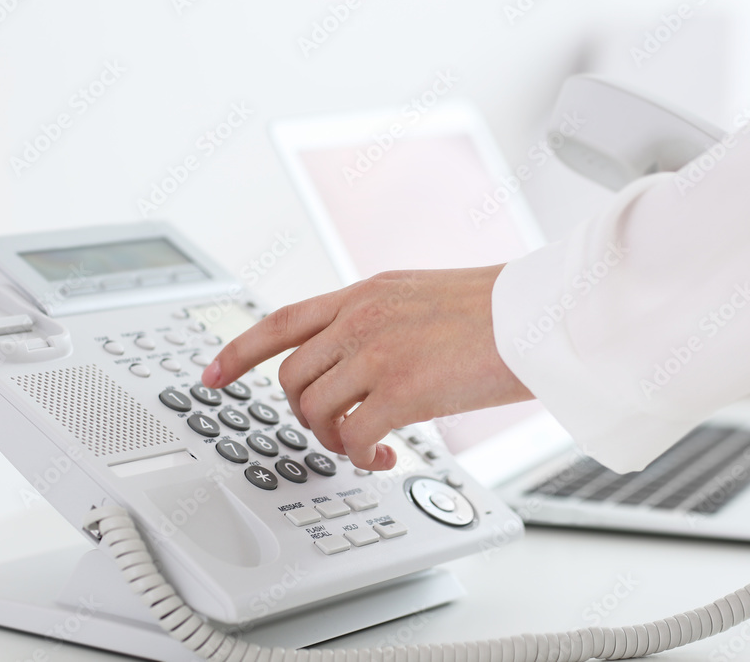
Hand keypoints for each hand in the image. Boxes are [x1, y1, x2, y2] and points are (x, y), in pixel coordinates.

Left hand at [202, 265, 533, 470]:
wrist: (538, 313)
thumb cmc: (494, 310)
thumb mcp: (421, 296)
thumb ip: (380, 319)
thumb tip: (358, 358)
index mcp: (364, 293)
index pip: (280, 321)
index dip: (237, 352)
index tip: (211, 376)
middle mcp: (362, 318)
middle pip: (292, 377)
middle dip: (304, 413)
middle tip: (334, 428)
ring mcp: (379, 351)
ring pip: (316, 409)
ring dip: (333, 438)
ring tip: (365, 445)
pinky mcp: (403, 389)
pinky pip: (354, 436)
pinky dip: (361, 456)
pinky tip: (385, 456)